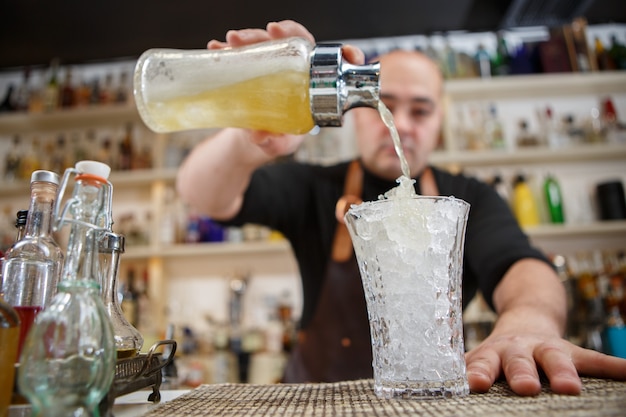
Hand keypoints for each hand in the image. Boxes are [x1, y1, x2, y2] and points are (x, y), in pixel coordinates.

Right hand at [206, 20, 364, 157]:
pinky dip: (228, 48)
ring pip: (266, 43)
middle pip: (294, 44)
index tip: (346, 52)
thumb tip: (260, 136)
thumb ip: (274, 142)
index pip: (331, 65)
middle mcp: (294, 73)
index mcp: (311, 88)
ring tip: (232, 40)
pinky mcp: (251, 68)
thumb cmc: (274, 140)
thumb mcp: (278, 145)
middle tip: (268, 32)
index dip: (344, 54)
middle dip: (282, 33)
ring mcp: (271, 68)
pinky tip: (217, 46)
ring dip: (249, 37)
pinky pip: (242, 52)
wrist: (250, 142)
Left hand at [465, 328, 625, 395]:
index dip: (480, 372)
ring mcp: (546, 348)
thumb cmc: (499, 356)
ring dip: (561, 371)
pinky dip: (613, 367)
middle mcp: (518, 349)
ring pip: (555, 357)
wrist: (525, 322)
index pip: (483, 364)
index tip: (476, 383)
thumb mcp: (483, 361)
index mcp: (492, 354)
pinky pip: (595, 360)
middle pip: (518, 360)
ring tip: (569, 387)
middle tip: (525, 387)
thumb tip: (446, 399)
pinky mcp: (574, 351)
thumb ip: (473, 374)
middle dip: (522, 373)